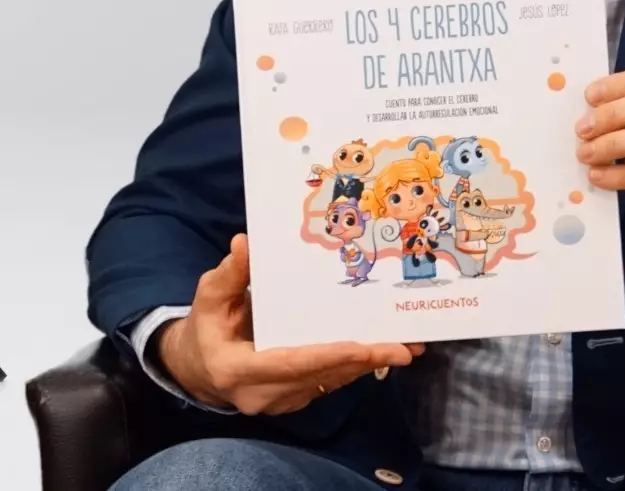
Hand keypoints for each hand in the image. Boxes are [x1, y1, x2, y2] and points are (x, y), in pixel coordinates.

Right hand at [156, 233, 422, 414]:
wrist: (195, 366)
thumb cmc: (205, 326)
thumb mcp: (209, 296)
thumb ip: (229, 273)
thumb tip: (246, 243)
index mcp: (239, 369)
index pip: (292, 363)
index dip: (331, 354)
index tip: (366, 347)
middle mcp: (262, 393)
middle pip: (321, 375)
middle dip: (366, 360)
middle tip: (406, 347)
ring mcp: (280, 401)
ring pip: (331, 381)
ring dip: (369, 365)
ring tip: (408, 347)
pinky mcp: (293, 398)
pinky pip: (328, 382)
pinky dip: (356, 367)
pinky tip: (383, 352)